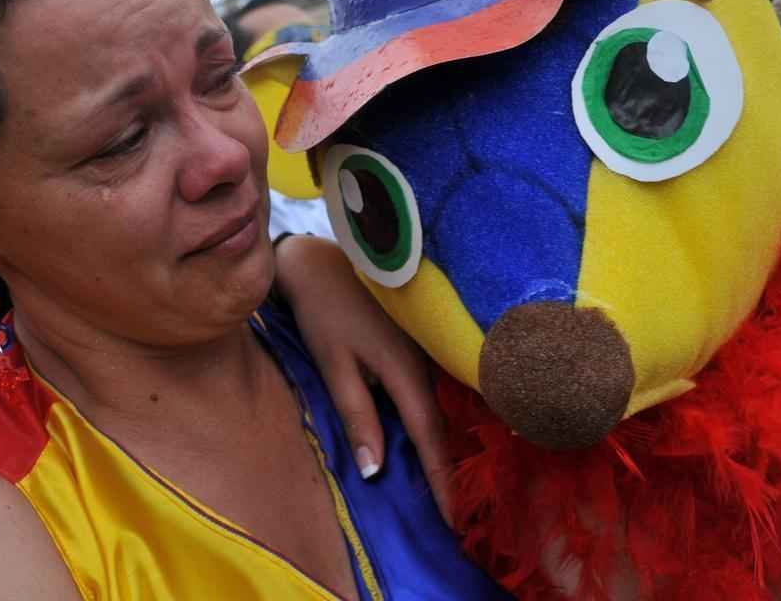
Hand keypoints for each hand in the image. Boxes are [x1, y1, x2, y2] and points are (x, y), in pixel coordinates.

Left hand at [274, 235, 452, 524]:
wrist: (320, 259)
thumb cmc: (323, 311)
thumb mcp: (334, 365)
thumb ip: (357, 416)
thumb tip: (375, 471)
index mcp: (405, 369)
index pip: (429, 438)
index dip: (441, 481)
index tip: (454, 523)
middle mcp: (427, 360)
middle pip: (444, 426)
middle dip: (451, 473)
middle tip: (460, 518)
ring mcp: (429, 347)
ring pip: (445, 407)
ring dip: (448, 446)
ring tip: (455, 487)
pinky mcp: (424, 339)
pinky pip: (439, 389)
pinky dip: (441, 418)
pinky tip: (443, 438)